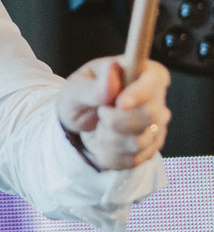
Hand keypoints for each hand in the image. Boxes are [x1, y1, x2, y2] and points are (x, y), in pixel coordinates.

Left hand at [56, 56, 170, 170]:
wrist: (79, 123)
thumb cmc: (80, 97)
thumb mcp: (74, 90)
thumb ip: (92, 87)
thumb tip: (112, 75)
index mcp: (140, 71)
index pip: (155, 78)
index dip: (141, 92)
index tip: (120, 103)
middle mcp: (155, 97)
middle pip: (151, 115)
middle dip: (116, 121)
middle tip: (100, 113)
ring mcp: (156, 125)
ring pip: (140, 141)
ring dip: (109, 139)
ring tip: (100, 127)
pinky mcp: (151, 147)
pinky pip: (133, 159)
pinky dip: (110, 154)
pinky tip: (104, 142)